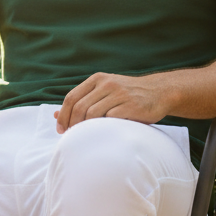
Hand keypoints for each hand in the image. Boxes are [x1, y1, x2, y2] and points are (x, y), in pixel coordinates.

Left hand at [55, 72, 171, 133]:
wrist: (159, 92)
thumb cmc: (127, 97)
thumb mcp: (104, 93)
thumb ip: (82, 101)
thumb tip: (55, 114)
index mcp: (97, 79)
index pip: (71, 98)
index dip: (63, 115)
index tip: (61, 129)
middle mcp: (107, 84)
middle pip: (79, 107)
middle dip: (72, 124)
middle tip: (72, 136)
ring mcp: (119, 94)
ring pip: (92, 114)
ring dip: (86, 127)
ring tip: (87, 136)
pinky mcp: (131, 105)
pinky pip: (109, 119)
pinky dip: (103, 127)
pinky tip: (104, 133)